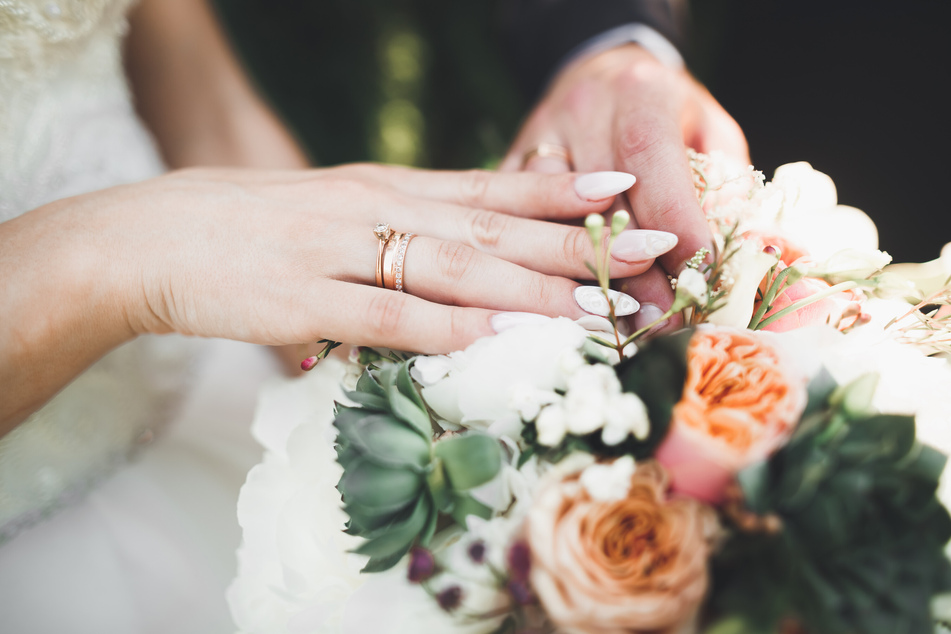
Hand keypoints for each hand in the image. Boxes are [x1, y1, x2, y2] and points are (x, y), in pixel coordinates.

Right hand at [1, 164, 676, 429]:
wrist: (154, 236)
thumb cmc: (250, 230)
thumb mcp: (333, 213)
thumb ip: (396, 230)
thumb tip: (457, 266)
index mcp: (384, 190)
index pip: (487, 188)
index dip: (557, 191)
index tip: (620, 194)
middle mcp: (375, 211)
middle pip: (490, 228)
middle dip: (573, 243)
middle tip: (645, 253)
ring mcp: (339, 253)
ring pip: (452, 269)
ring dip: (529, 289)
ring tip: (596, 307)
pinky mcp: (301, 299)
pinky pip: (383, 316)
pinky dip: (440, 328)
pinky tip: (491, 341)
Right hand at [502, 44, 748, 330]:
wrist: (599, 72)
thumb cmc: (666, 110)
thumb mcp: (709, 129)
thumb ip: (725, 184)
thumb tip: (736, 254)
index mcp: (637, 92)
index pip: (651, 161)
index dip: (673, 222)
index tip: (697, 276)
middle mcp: (582, 111)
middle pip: (600, 200)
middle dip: (633, 268)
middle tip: (661, 319)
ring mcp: (538, 139)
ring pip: (549, 218)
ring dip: (582, 276)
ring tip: (614, 321)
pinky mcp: (508, 167)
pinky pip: (519, 223)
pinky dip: (546, 267)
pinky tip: (567, 306)